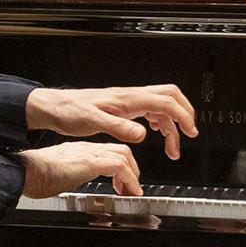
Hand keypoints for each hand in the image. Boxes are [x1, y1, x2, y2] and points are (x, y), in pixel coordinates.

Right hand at [18, 141, 142, 197]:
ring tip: (132, 190)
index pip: (108, 152)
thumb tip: (73, 184)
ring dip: (133, 175)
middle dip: (132, 168)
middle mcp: (86, 149)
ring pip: (123, 155)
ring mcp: (89, 153)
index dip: (121, 166)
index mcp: (79, 150)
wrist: (26, 171)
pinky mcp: (90, 162)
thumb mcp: (59, 174)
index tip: (122, 182)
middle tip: (132, 186)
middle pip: (121, 150)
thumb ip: (70, 175)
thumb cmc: (35, 175)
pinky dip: (129, 179)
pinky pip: (119, 166)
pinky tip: (128, 191)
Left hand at [25, 85, 198, 159]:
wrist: (55, 107)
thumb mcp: (94, 122)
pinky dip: (159, 123)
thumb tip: (142, 133)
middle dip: (184, 114)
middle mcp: (131, 97)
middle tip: (189, 134)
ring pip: (161, 107)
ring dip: (171, 126)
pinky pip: (149, 111)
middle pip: (170, 97)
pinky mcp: (123, 108)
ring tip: (172, 149)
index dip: (182, 116)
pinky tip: (156, 134)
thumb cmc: (70, 112)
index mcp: (129, 99)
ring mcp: (128, 102)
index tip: (190, 132)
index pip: (166, 102)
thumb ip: (119, 127)